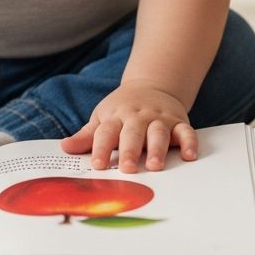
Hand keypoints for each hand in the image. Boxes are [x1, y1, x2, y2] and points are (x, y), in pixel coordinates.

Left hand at [60, 80, 196, 172]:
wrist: (151, 86)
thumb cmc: (122, 110)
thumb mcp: (102, 118)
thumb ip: (87, 136)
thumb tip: (64, 148)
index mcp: (116, 117)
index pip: (106, 133)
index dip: (100, 148)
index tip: (96, 165)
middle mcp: (138, 118)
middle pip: (132, 133)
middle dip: (130, 151)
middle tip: (128, 169)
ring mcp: (159, 119)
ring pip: (159, 133)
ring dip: (157, 148)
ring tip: (155, 165)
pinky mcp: (178, 122)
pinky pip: (186, 132)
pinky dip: (190, 142)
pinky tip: (190, 156)